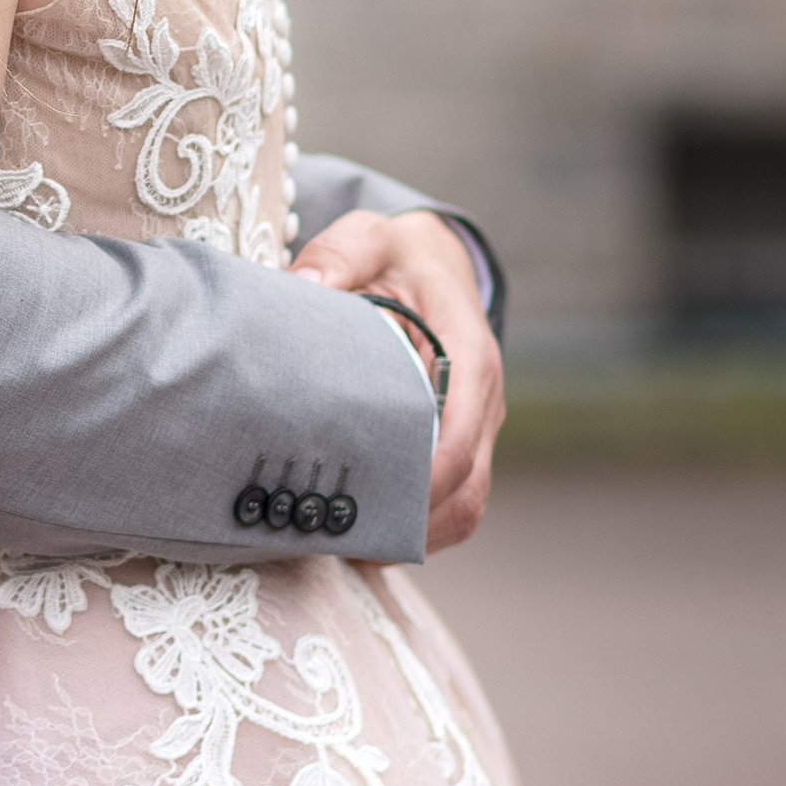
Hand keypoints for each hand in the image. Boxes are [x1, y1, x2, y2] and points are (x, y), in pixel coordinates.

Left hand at [289, 206, 503, 557]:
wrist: (430, 260)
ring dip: (418, 533)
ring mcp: (475, 427)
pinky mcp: (459, 442)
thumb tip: (304, 287)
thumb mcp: (367, 238)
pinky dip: (420, 527)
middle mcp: (481, 400)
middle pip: (467, 487)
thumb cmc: (396, 253)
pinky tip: (365, 537)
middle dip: (414, 521)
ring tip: (350, 547)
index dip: (423, 479)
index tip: (371, 502)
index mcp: (468, 354)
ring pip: (466, 505)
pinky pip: (455, 502)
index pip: (459, 435)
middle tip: (345, 538)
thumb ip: (336, 257)